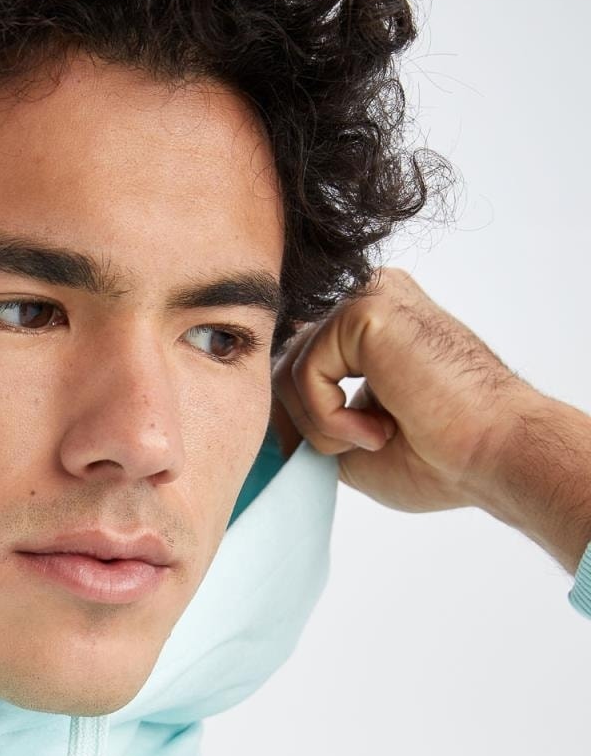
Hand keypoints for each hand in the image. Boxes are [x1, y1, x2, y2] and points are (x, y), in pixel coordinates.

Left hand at [269, 266, 537, 512]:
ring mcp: (367, 298)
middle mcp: (368, 300)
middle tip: (364, 447)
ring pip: (289, 371)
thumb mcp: (352, 438)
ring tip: (380, 438)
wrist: (492, 454)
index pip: (298, 362)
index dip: (300, 416)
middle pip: (284, 364)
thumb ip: (310, 414)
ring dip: (322, 427)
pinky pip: (304, 372)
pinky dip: (330, 418)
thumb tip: (263, 418)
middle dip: (306, 424)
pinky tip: (378, 429)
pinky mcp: (365, 309)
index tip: (334, 451)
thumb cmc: (440, 457)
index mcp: (371, 325)